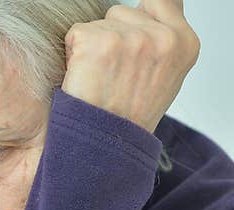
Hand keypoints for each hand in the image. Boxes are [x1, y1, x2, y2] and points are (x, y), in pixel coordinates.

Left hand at [62, 0, 199, 133]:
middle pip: (121, 13)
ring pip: (98, 24)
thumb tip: (149, 6)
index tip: (126, 51)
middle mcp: (163, 37)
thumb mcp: (163, 76)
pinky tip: (84, 80)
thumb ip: (161, 40)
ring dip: (91, 48)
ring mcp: (132, 38)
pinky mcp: (99, 42)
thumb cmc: (127, 118)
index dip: (135, 24)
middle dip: (110, 38)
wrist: (105, 148)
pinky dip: (73, 56)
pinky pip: (76, 34)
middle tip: (110, 77)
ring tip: (99, 81)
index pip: (158, 2)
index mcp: (184, 43)